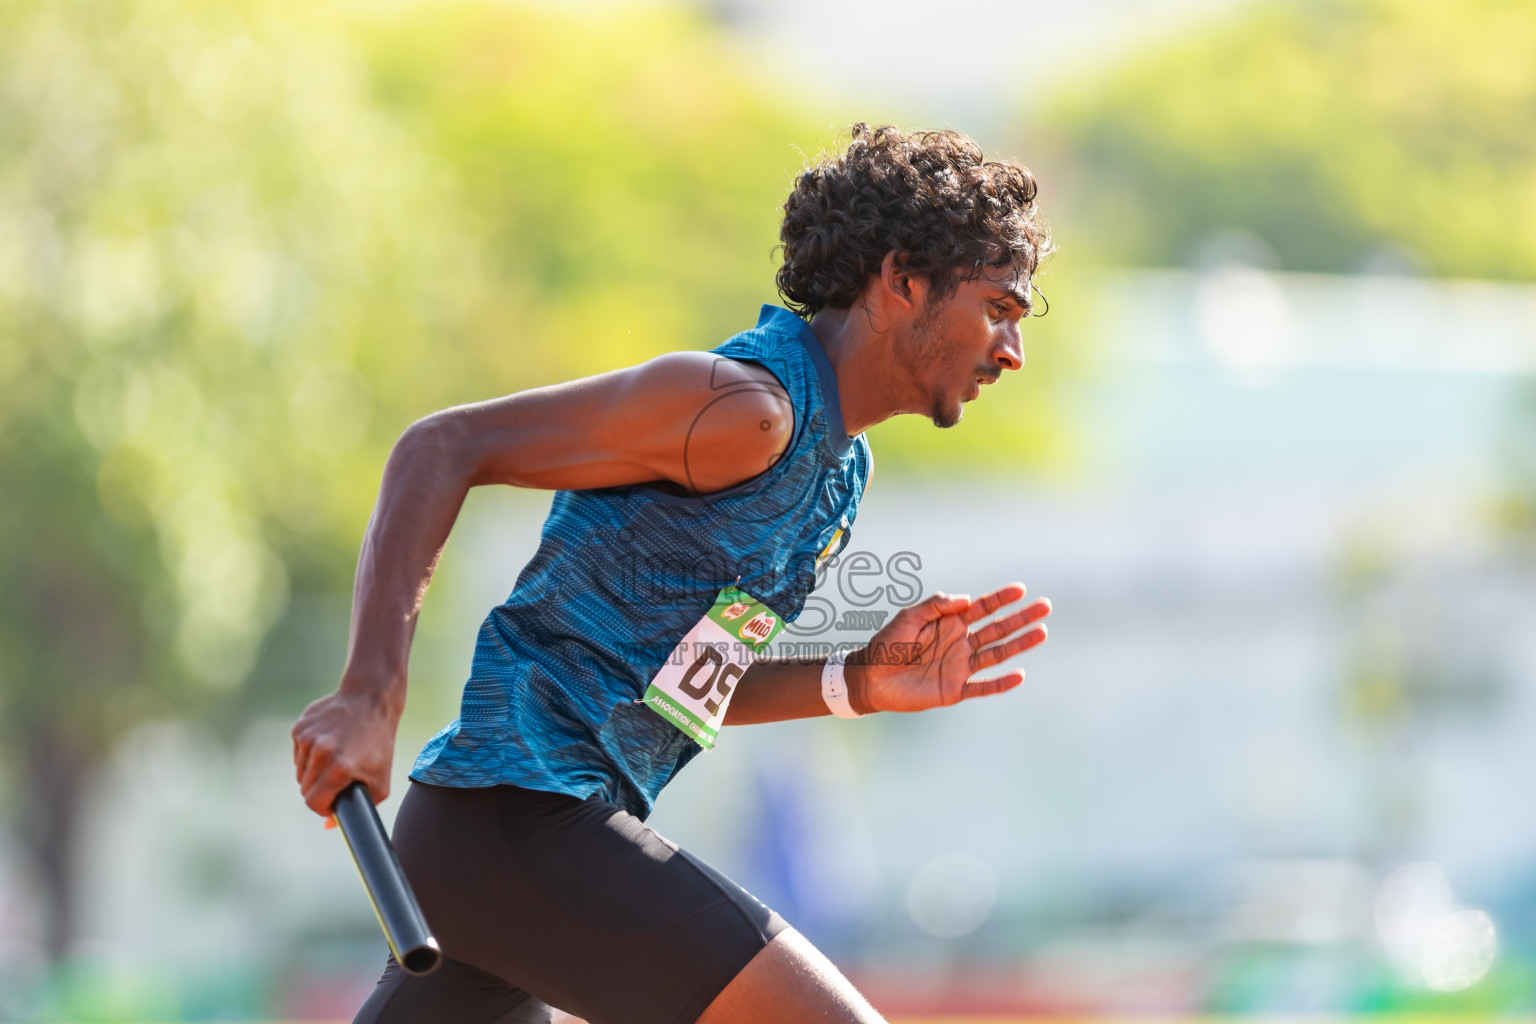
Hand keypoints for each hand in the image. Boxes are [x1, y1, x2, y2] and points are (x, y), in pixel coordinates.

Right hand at [291, 686, 399, 818]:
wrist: (371, 699)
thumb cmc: (379, 743)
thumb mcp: (380, 780)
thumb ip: (360, 807)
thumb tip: (329, 826)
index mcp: (339, 769)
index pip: (313, 803)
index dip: (322, 808)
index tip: (331, 803)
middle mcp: (320, 753)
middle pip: (305, 789)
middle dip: (319, 790)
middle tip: (336, 780)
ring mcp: (308, 739)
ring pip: (300, 771)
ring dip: (314, 772)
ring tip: (336, 758)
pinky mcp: (300, 728)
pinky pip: (298, 753)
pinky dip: (310, 754)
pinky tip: (329, 742)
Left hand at [850, 583, 1049, 713]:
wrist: (871, 678)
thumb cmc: (887, 644)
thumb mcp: (908, 618)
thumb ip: (936, 606)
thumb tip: (967, 600)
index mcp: (950, 623)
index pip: (982, 608)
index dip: (1001, 599)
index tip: (1021, 589)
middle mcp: (961, 643)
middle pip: (997, 629)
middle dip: (1021, 618)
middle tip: (1045, 607)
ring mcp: (960, 667)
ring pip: (997, 654)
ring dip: (1019, 644)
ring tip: (1042, 633)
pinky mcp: (955, 690)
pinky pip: (982, 687)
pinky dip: (1001, 683)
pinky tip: (1019, 676)